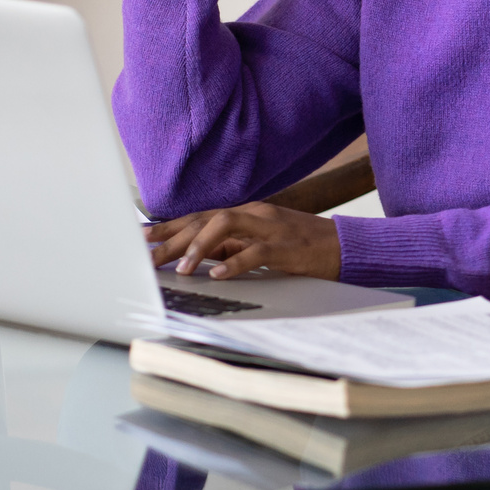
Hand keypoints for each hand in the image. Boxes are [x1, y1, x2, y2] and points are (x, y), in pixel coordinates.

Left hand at [146, 201, 341, 280]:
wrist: (346, 245)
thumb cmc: (301, 247)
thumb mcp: (261, 244)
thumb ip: (233, 246)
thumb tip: (198, 257)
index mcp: (247, 213)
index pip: (200, 216)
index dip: (170, 226)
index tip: (143, 237)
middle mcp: (254, 214)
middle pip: (204, 220)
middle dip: (173, 239)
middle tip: (148, 258)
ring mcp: (270, 227)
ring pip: (225, 226)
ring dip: (198, 246)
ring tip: (179, 268)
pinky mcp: (287, 246)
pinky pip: (256, 252)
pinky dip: (234, 263)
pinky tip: (217, 275)